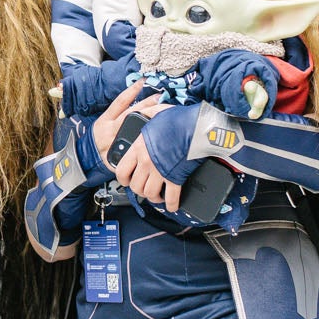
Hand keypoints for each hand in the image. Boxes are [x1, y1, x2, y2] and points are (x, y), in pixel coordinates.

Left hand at [92, 85, 180, 213]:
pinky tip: (173, 206)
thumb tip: (142, 112)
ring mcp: (160, 171)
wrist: (197, 127)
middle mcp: (146, 162)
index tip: (128, 180)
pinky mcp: (175, 177)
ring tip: (159, 196)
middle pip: (135, 186)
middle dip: (140, 190)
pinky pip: (171, 197)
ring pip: (150, 194)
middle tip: (146, 188)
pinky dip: (172, 204)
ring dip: (154, 197)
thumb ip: (145, 114)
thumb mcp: (155, 112)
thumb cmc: (178, 119)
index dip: (123, 179)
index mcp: (138, 147)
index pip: (121, 170)